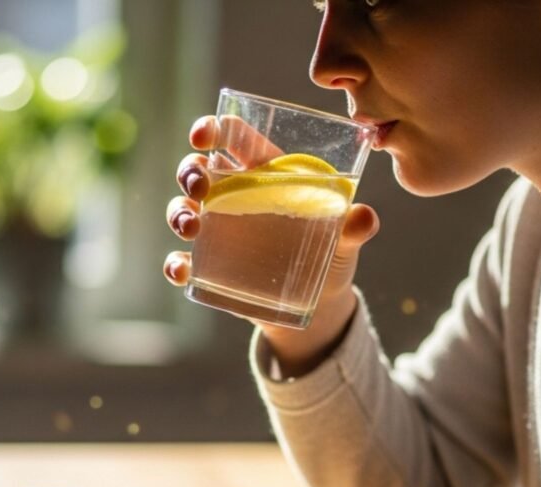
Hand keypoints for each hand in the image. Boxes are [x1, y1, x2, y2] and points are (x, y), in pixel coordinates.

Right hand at [163, 116, 380, 376]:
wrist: (318, 304)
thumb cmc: (331, 255)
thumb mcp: (345, 239)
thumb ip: (353, 226)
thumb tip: (365, 217)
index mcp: (265, 174)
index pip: (233, 138)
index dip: (213, 129)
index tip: (202, 135)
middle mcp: (234, 197)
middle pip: (198, 169)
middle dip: (189, 171)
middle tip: (199, 187)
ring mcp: (217, 231)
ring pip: (182, 209)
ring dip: (178, 213)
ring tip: (191, 228)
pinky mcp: (210, 266)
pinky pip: (181, 260)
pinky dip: (175, 263)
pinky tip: (181, 269)